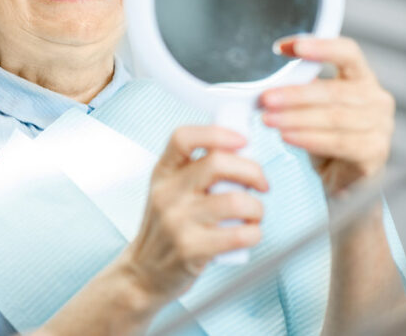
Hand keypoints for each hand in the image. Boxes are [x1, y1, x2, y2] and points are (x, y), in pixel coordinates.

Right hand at [122, 126, 267, 303]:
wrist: (144, 272)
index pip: (183, 137)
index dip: (217, 133)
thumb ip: (195, 170)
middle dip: (253, 171)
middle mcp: (167, 193)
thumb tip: (241, 150)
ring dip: (257, 208)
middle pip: (217, 163)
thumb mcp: (169, 191)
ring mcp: (177, 221)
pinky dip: (255, 233)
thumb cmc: (166, 229)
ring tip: (254, 215)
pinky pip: (239, 235)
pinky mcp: (191, 249)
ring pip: (236, 201)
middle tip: (261, 184)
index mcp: (163, 173)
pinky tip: (249, 234)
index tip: (242, 140)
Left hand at [261, 36, 394, 196]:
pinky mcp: (375, 153)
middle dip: (295, 94)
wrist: (344, 179)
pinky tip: (287, 137)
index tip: (284, 47)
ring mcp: (382, 127)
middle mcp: (377, 99)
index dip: (319, 46)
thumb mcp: (312, 107)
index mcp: (362, 79)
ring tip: (269, 120)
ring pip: (334, 117)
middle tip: (266, 99)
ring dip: (296, 118)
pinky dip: (309, 139)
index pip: (347, 53)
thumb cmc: (326, 136)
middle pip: (335, 90)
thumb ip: (301, 89)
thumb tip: (271, 81)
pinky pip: (339, 143)